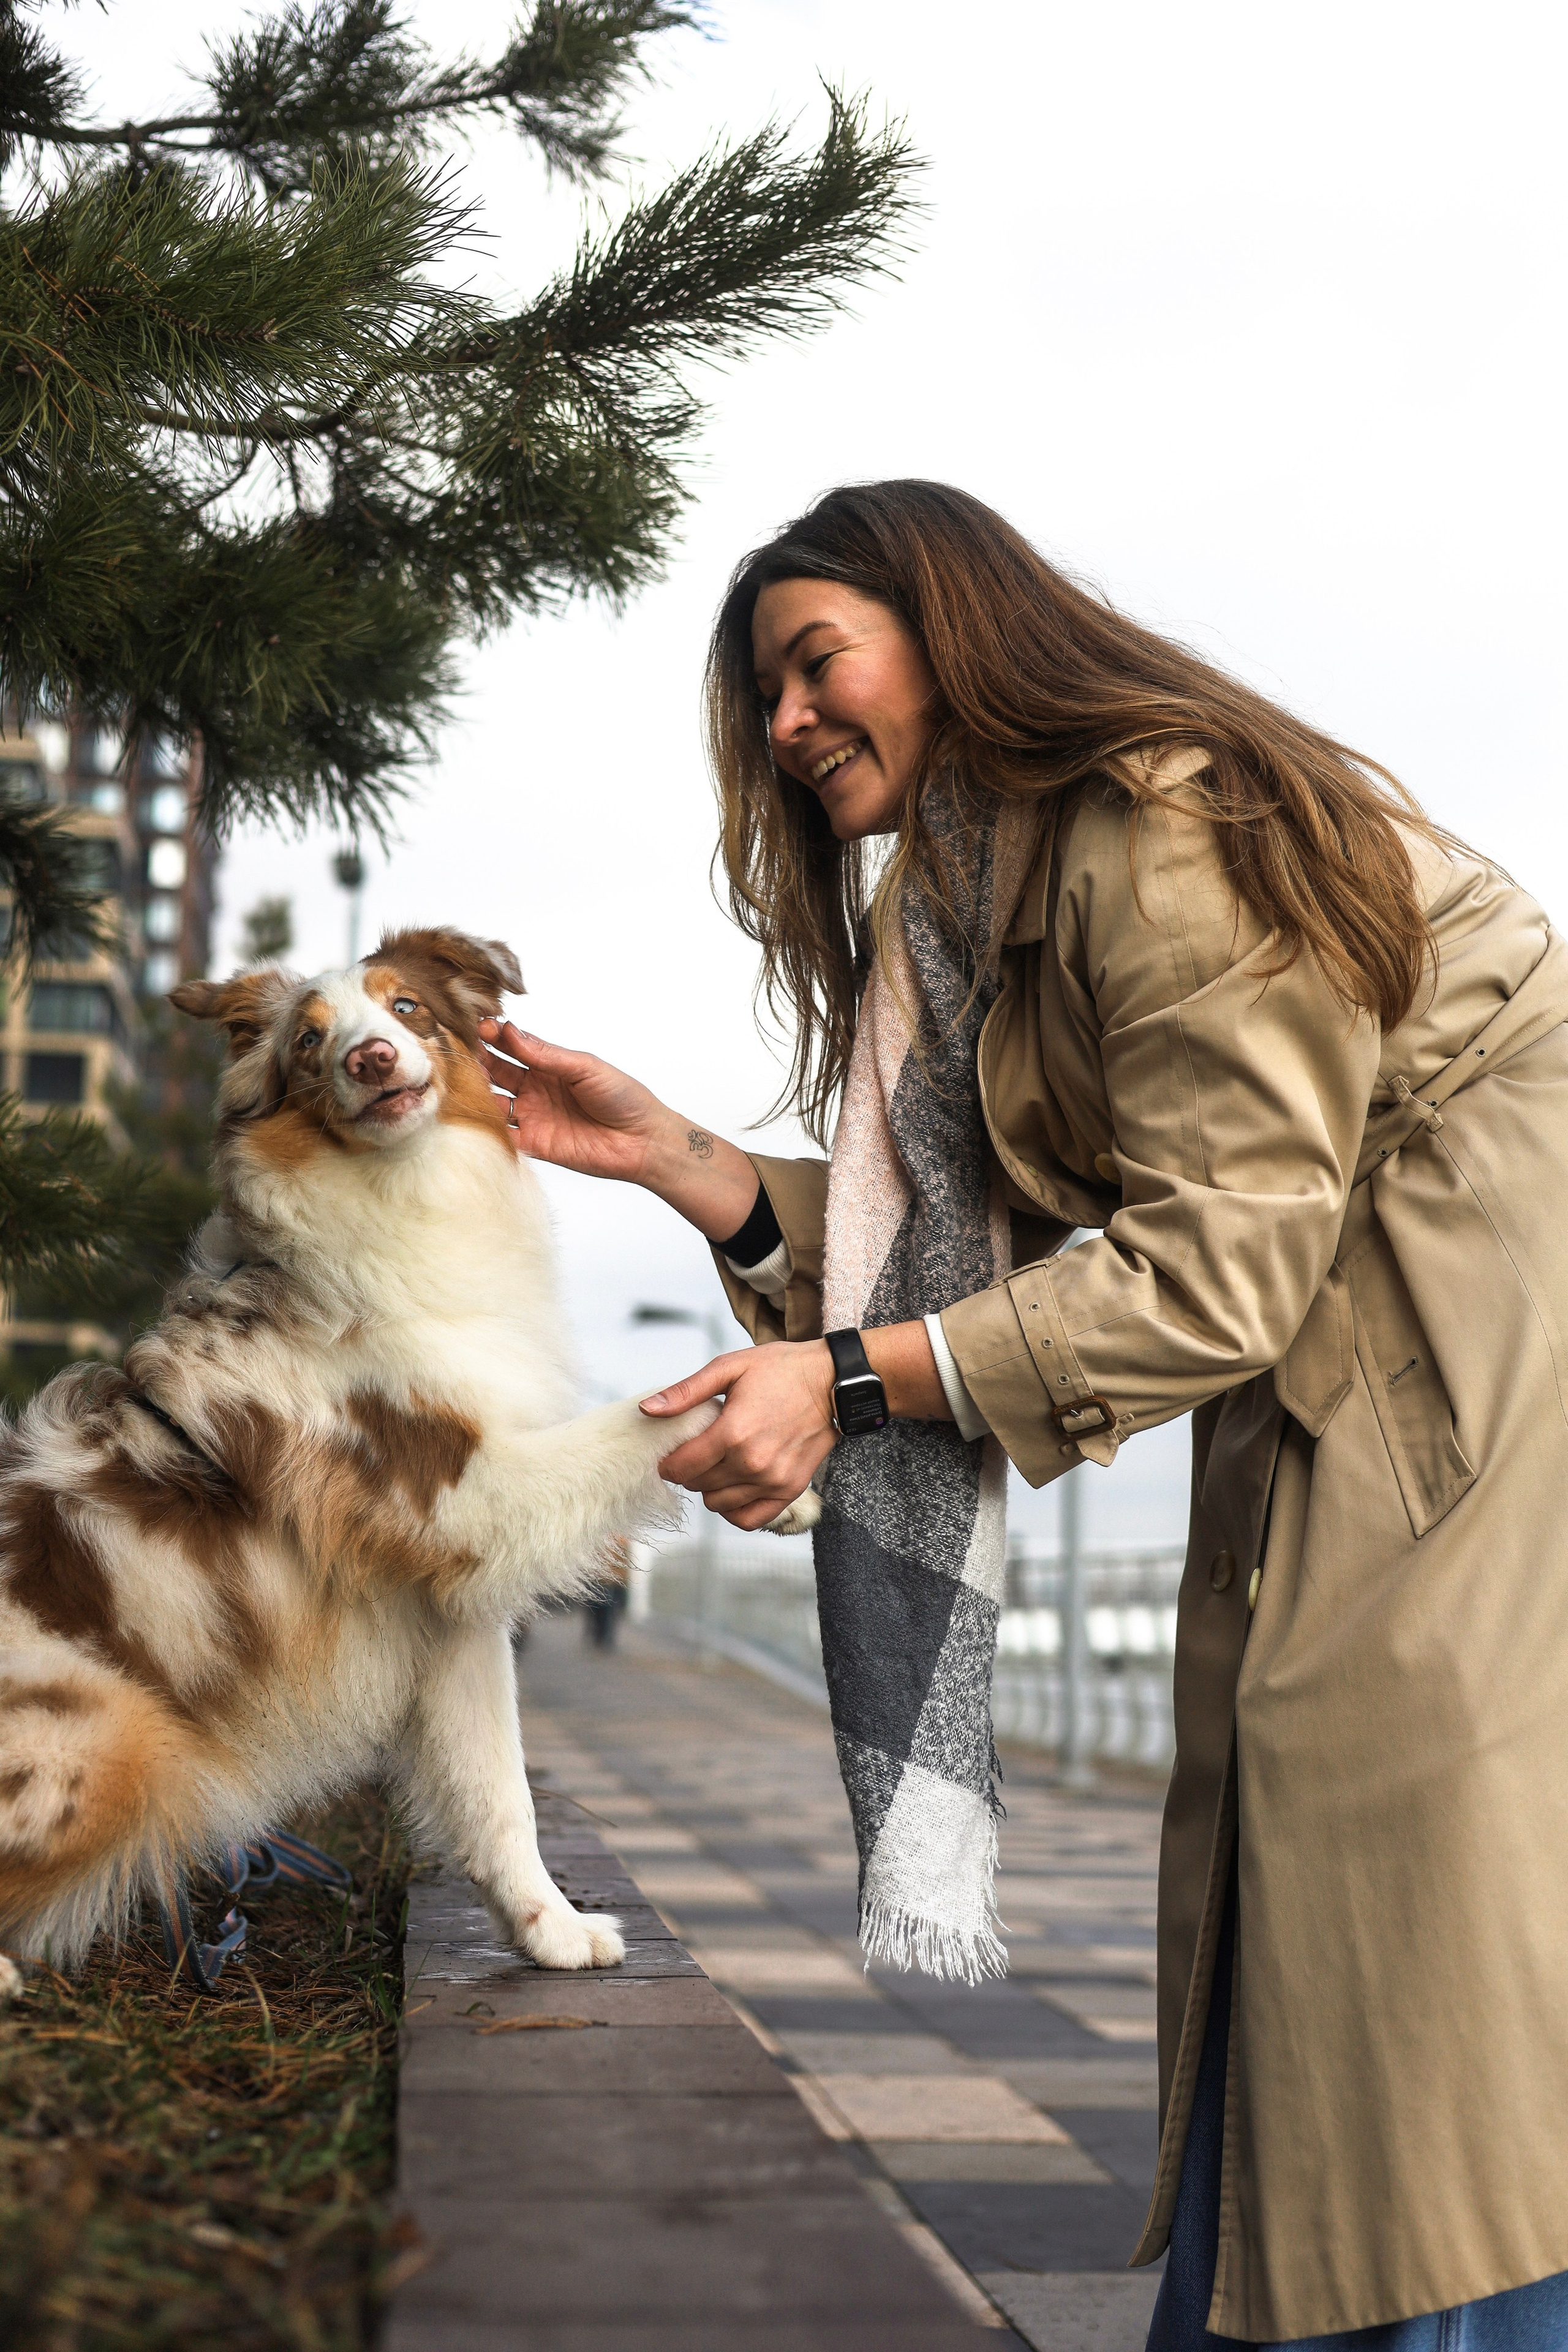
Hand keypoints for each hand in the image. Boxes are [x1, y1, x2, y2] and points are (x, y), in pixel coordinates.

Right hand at [477, 1020, 666, 1185]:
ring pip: (494, 1102)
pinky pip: (503, 1136)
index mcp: (550, 1065)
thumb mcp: (585, 1067)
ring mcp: (533, 1116)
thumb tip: (511, 1031)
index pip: (512, 1047)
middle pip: (496, 1072)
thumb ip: (547, 1054)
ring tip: (463, 1079)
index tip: (479, 1025)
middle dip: (478, 1060)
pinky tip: (473, 1114)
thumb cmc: (622, 1097)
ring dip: (478, 1091)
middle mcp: (536, 1089)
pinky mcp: (534, 1145)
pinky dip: (486, 1127)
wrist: (643, 1140)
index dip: (494, 1036)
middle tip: (461, 1050)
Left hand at [643, 1341, 837, 1530]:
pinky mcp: (789, 1490)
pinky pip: (748, 1519)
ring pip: (718, 1504)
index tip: (669, 1454)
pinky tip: (732, 1488)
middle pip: (697, 1486)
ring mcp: (772, 1480)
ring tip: (718, 1464)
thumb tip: (647, 1409)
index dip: (667, 1463)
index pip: (681, 1467)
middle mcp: (752, 1463)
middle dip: (689, 1471)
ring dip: (710, 1488)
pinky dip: (733, 1509)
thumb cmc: (781, 1370)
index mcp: (733, 1432)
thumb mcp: (729, 1368)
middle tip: (697, 1452)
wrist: (831, 1382)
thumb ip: (686, 1392)